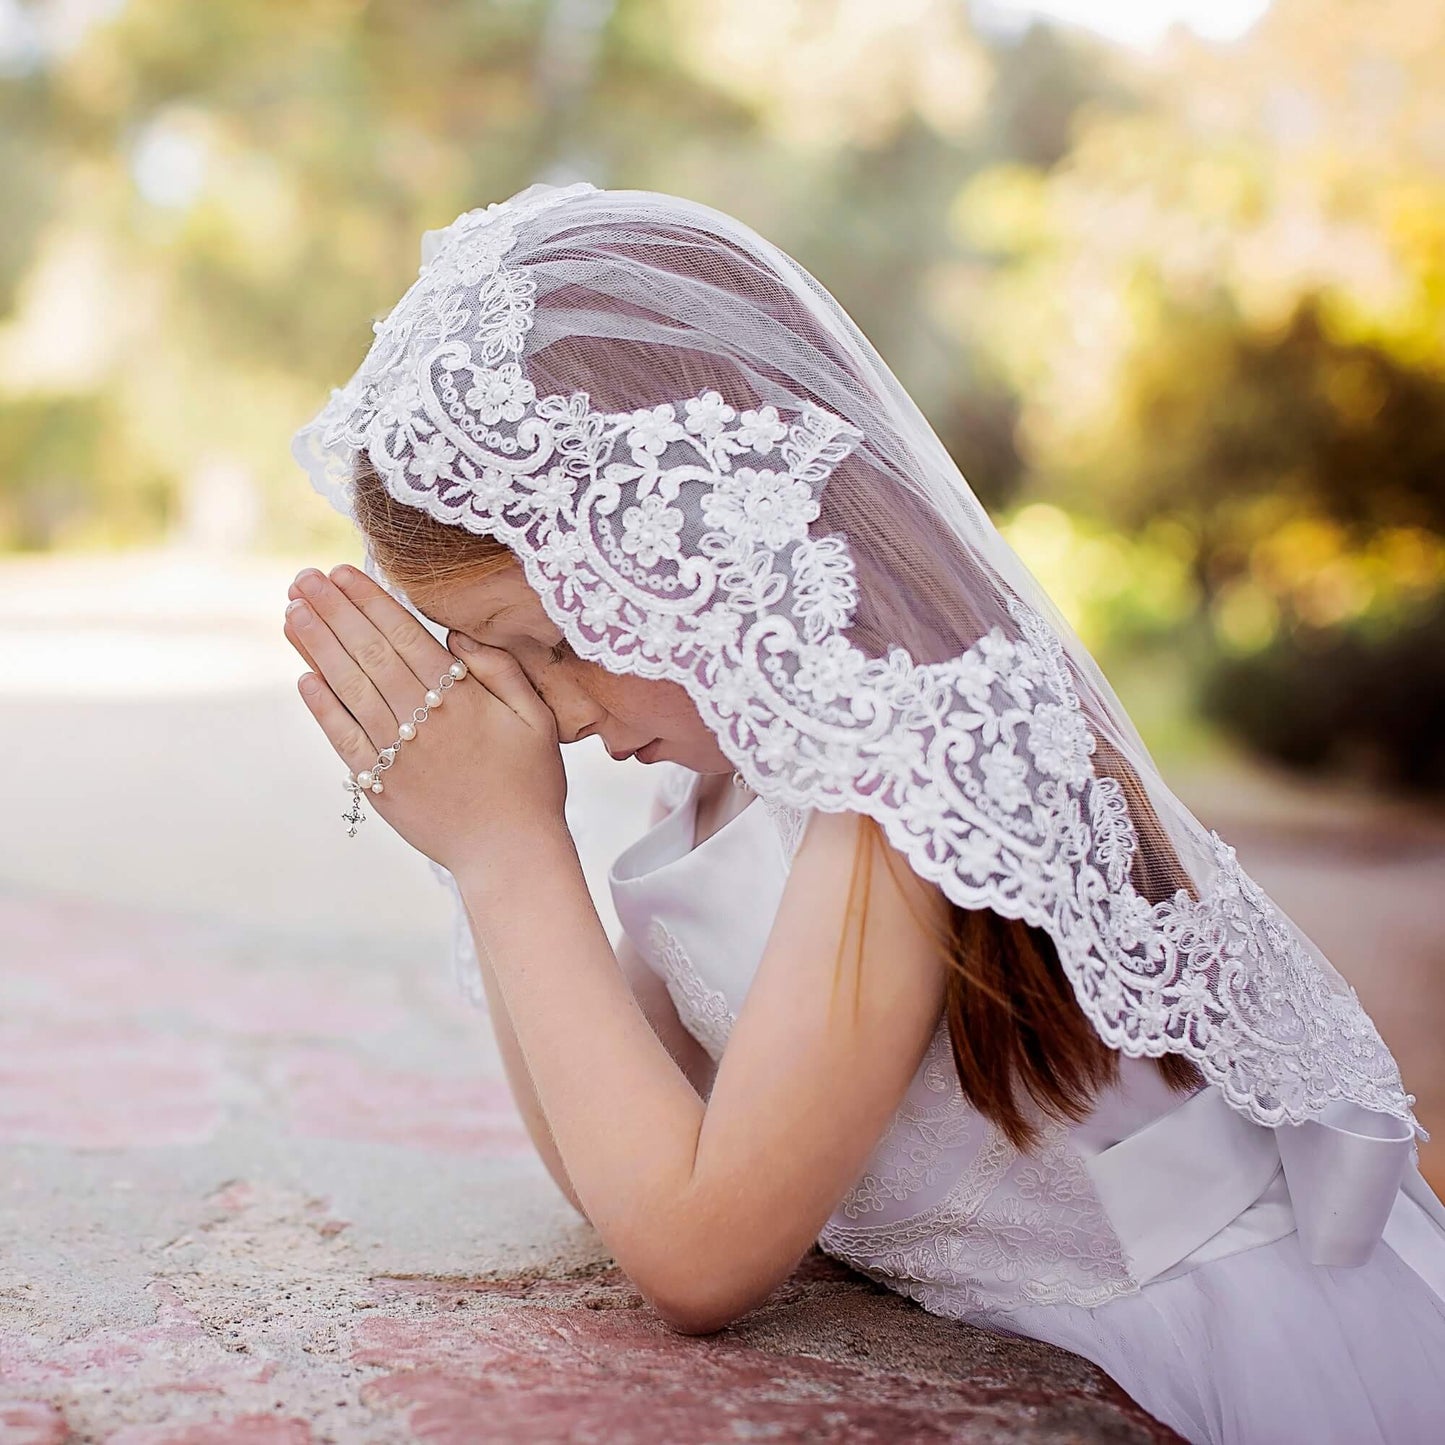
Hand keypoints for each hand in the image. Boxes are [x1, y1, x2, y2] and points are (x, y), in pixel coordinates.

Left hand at [282, 563, 567, 873]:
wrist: (511, 853)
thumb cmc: (530, 783)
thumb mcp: (536, 717)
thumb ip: (500, 670)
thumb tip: (456, 637)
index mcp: (460, 698)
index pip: (403, 635)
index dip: (370, 600)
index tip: (342, 573)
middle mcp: (422, 719)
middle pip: (368, 652)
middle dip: (332, 611)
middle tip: (303, 579)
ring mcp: (397, 752)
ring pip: (348, 688)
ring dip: (316, 648)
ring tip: (292, 612)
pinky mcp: (380, 785)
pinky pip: (343, 737)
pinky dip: (322, 706)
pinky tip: (304, 677)